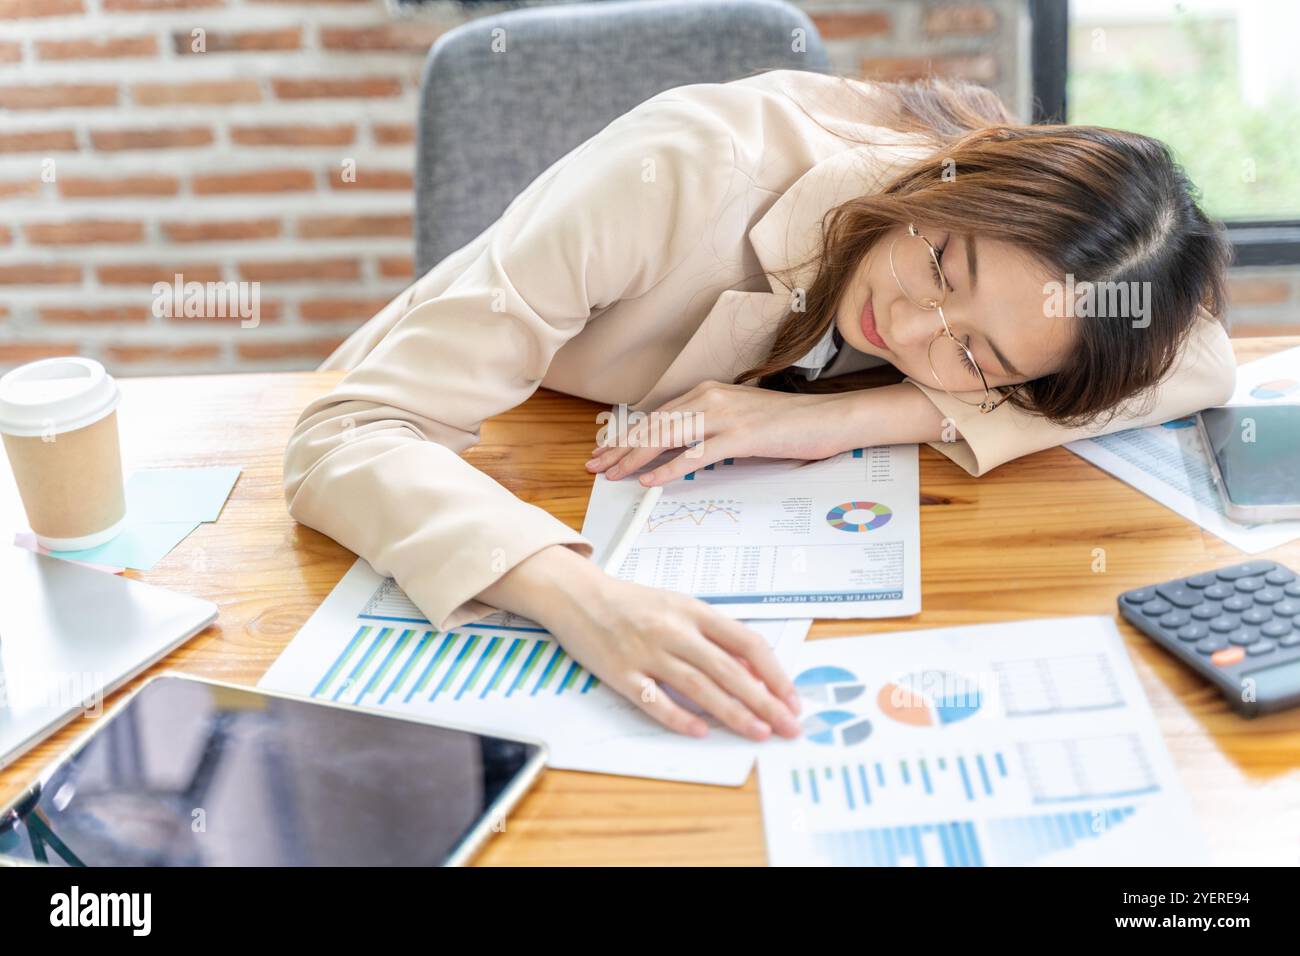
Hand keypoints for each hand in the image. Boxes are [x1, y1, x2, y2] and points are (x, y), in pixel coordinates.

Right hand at [477, 545, 802, 740]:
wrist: (578, 595)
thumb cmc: (634, 603)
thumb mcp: (680, 606)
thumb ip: (714, 636)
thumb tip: (752, 671)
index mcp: (694, 611)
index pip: (747, 643)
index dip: (775, 673)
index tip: (792, 698)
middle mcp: (675, 631)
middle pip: (729, 671)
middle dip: (765, 702)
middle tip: (788, 727)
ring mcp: (648, 653)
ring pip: (700, 687)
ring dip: (733, 713)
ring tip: (757, 733)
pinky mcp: (621, 673)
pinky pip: (656, 701)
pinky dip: (680, 717)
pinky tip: (701, 731)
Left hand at [586, 380, 859, 485]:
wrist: (826, 418)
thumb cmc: (786, 423)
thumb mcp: (738, 419)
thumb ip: (708, 428)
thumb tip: (679, 449)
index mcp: (706, 392)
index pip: (656, 416)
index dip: (626, 435)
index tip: (604, 452)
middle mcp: (710, 398)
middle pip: (654, 425)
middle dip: (620, 447)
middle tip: (596, 466)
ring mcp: (725, 416)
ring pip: (668, 436)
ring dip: (635, 457)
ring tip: (613, 474)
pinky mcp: (741, 436)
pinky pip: (696, 455)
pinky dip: (669, 468)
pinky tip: (650, 480)